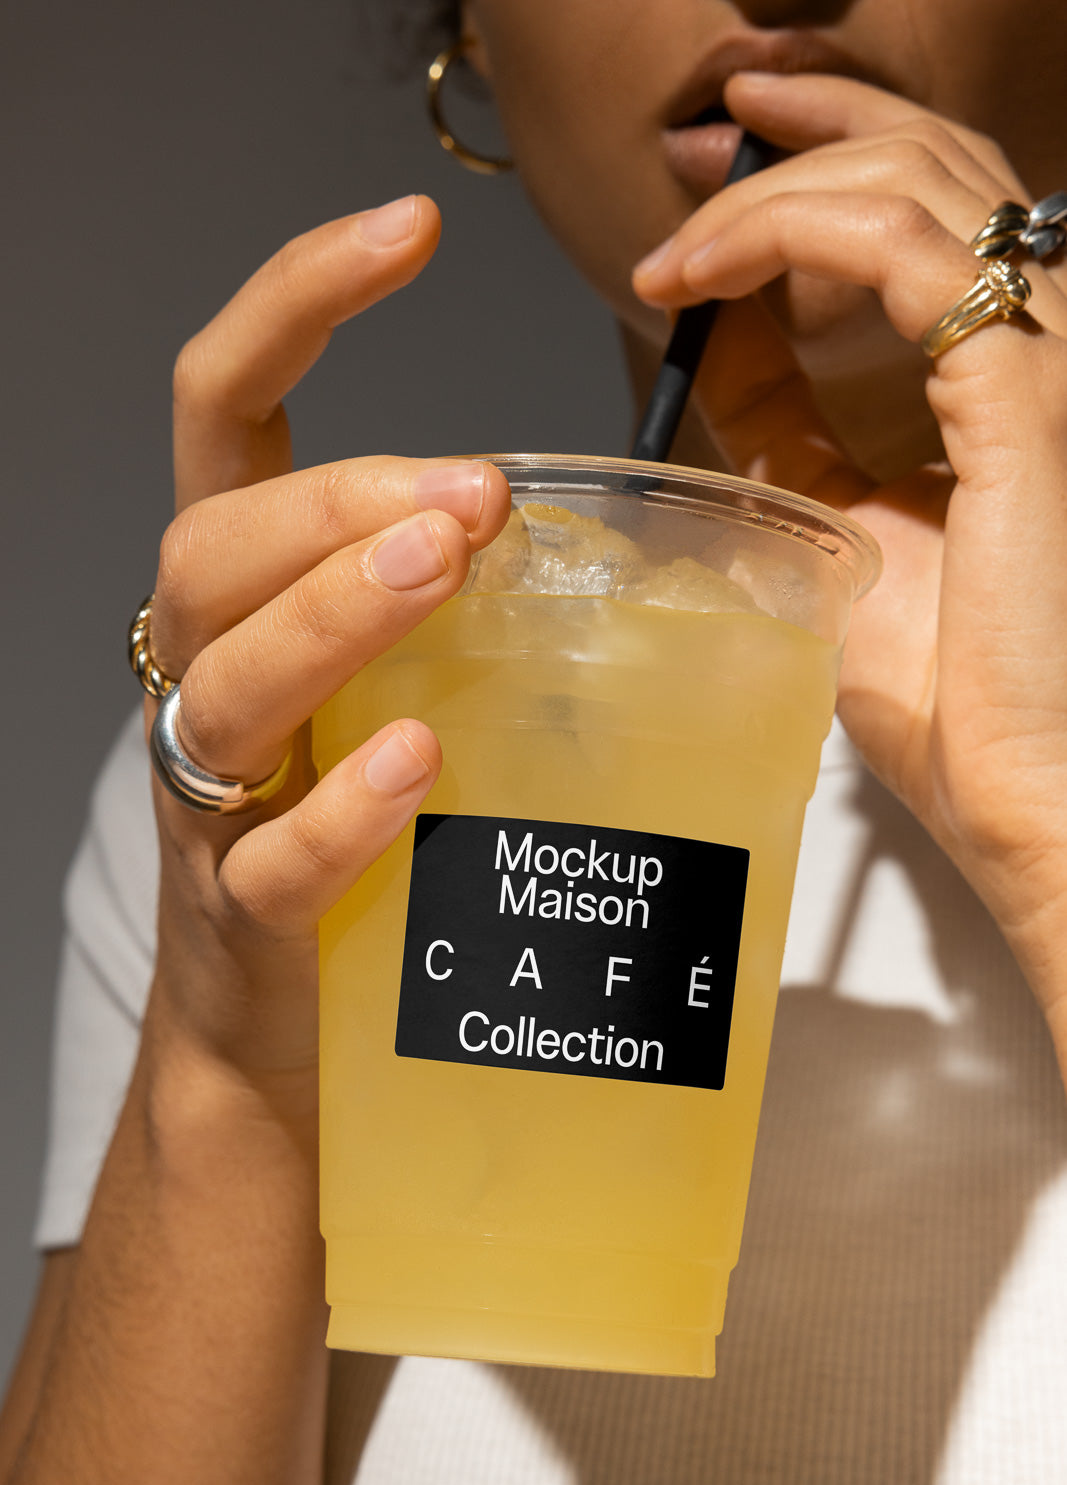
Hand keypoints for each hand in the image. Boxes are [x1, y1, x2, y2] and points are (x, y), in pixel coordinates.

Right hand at [143, 195, 509, 1096]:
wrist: (296, 1042)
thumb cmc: (378, 843)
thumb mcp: (411, 689)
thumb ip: (474, 611)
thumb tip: (628, 533)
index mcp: (250, 601)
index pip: (226, 415)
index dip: (293, 306)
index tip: (408, 230)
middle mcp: (208, 680)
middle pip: (212, 547)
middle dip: (337, 503)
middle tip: (476, 493)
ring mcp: (214, 802)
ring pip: (229, 685)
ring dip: (333, 613)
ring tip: (445, 565)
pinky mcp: (244, 919)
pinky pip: (271, 860)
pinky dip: (343, 812)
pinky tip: (417, 768)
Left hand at [633, 75, 1066, 1039]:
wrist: (1022, 788)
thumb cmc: (960, 700)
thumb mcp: (842, 542)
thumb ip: (796, 448)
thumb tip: (722, 375)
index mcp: (996, 383)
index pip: (915, 228)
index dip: (810, 186)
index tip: (703, 213)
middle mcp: (1030, 349)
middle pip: (929, 166)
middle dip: (806, 130)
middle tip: (704, 141)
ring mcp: (1037, 362)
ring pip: (916, 182)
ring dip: (778, 181)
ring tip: (683, 229)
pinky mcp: (1023, 393)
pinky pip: (906, 251)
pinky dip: (796, 232)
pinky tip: (713, 268)